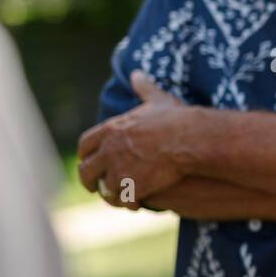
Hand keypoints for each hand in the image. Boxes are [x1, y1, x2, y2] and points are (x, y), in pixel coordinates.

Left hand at [77, 71, 189, 208]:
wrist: (190, 140)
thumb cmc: (176, 120)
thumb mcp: (158, 101)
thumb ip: (145, 88)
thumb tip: (138, 73)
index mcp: (110, 130)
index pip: (85, 145)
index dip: (86, 155)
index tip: (89, 161)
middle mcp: (108, 151)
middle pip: (87, 170)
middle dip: (90, 180)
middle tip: (96, 187)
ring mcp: (118, 170)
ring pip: (104, 188)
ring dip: (110, 193)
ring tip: (120, 197)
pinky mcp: (131, 187)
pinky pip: (122, 200)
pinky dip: (127, 203)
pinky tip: (136, 204)